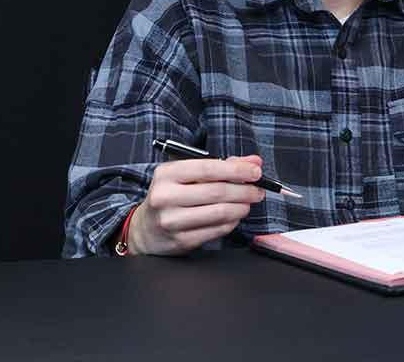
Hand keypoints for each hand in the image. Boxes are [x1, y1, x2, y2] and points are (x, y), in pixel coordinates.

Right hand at [125, 154, 265, 255]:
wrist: (145, 229)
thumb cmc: (170, 196)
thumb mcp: (186, 175)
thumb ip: (221, 166)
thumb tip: (253, 162)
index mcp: (166, 174)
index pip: (208, 168)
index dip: (236, 170)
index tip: (255, 172)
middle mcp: (165, 196)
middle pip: (216, 192)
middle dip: (244, 190)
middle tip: (258, 190)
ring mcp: (172, 221)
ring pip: (219, 213)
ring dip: (241, 208)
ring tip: (248, 204)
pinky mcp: (180, 241)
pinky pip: (216, 230)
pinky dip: (231, 223)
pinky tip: (234, 217)